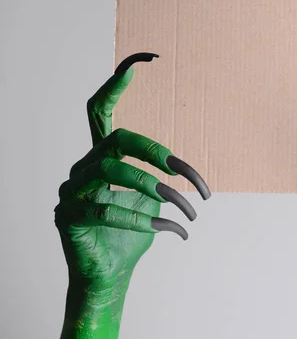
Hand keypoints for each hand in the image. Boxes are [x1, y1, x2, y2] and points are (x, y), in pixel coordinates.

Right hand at [55, 53, 210, 338]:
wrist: (111, 274)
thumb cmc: (135, 235)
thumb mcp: (155, 203)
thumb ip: (162, 181)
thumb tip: (185, 174)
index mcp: (103, 158)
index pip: (100, 113)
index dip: (115, 88)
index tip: (136, 64)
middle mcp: (84, 168)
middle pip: (117, 140)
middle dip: (154, 153)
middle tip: (181, 173)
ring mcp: (72, 192)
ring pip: (112, 171)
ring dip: (155, 189)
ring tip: (185, 208)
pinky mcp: (69, 218)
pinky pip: (104, 209)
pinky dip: (139, 219)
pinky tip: (165, 230)